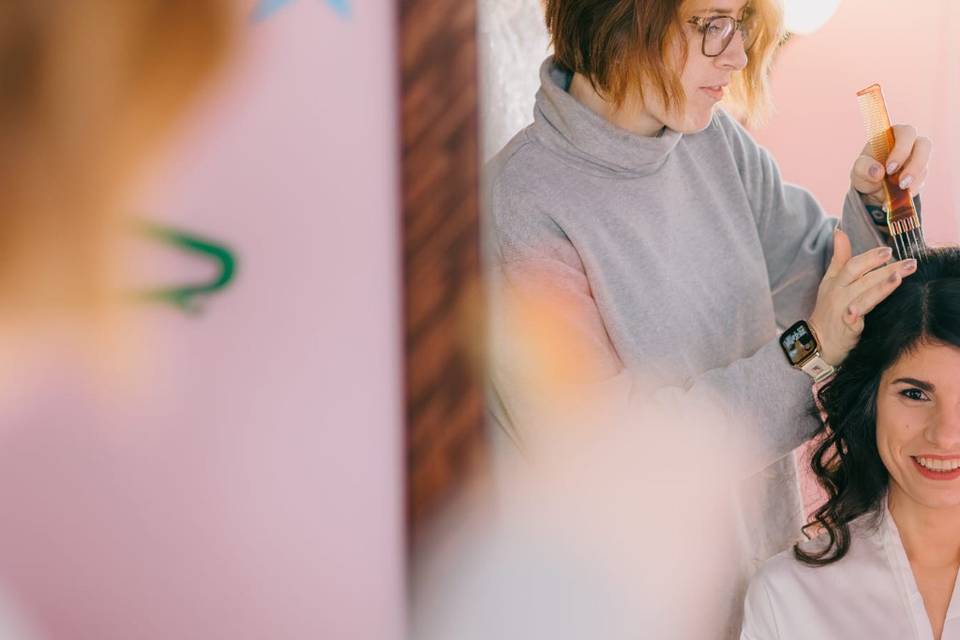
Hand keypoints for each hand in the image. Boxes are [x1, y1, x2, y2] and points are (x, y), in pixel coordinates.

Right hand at [808, 229, 916, 365]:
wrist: (818, 341)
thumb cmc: (828, 309)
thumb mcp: (830, 281)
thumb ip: (839, 257)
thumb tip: (839, 232)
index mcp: (836, 282)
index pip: (852, 265)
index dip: (870, 257)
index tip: (888, 250)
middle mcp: (838, 294)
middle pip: (862, 278)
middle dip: (885, 269)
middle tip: (909, 262)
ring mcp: (841, 310)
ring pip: (863, 296)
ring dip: (880, 287)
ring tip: (899, 278)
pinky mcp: (845, 328)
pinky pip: (851, 319)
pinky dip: (854, 314)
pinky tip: (859, 312)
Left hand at [850, 124, 931, 206]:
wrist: (872, 188)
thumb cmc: (866, 170)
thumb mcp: (859, 169)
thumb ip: (863, 168)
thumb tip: (877, 171)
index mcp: (892, 135)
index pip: (906, 132)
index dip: (902, 149)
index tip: (890, 169)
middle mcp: (909, 143)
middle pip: (923, 144)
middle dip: (914, 164)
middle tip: (901, 182)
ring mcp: (917, 157)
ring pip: (926, 162)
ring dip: (916, 177)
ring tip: (902, 189)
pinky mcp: (921, 172)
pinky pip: (923, 178)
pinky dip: (914, 187)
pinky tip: (903, 194)